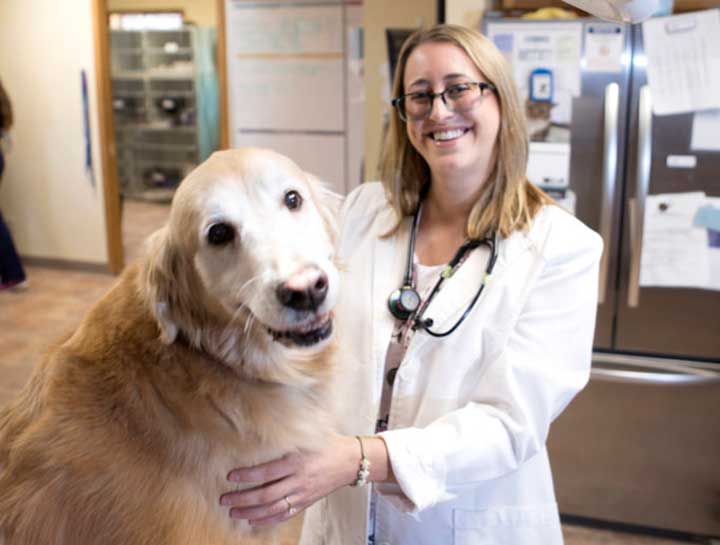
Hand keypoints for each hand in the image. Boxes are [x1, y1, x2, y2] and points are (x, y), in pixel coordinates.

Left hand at [220, 434, 359, 525]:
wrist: (350, 461)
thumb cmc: (327, 443)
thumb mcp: (309, 435)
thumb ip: (288, 434)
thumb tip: (265, 421)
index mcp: (297, 461)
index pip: (267, 472)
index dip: (247, 476)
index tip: (230, 476)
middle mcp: (299, 480)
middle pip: (266, 495)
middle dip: (242, 498)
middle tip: (224, 499)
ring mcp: (303, 493)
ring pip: (273, 508)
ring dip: (251, 512)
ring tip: (233, 512)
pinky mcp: (306, 502)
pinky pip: (285, 515)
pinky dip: (268, 520)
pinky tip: (253, 520)